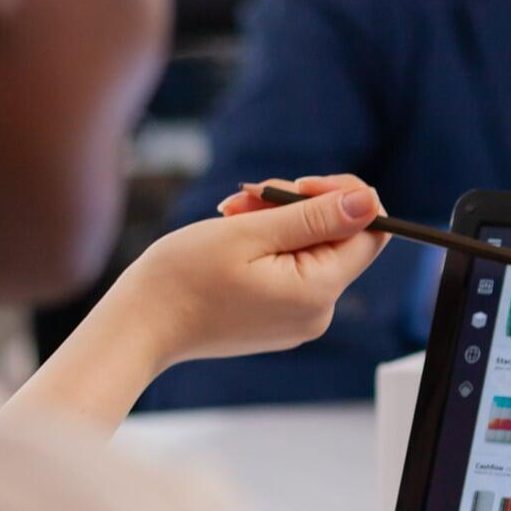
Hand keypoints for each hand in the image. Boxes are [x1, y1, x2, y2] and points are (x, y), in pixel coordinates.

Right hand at [115, 174, 389, 372]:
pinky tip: (232, 236)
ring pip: (311, 249)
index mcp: (318, 291)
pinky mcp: (280, 317)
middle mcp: (318, 311)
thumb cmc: (182, 278)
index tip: (300, 183)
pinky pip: (291, 269)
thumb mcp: (251, 233)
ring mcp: (299, 318)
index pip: (371, 233)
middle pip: (338, 238)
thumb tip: (370, 203)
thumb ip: (315, 217)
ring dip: (276, 220)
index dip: (346, 198)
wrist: (139, 327)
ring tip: (230, 215)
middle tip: (248, 195)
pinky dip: (267, 244)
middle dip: (298, 205)